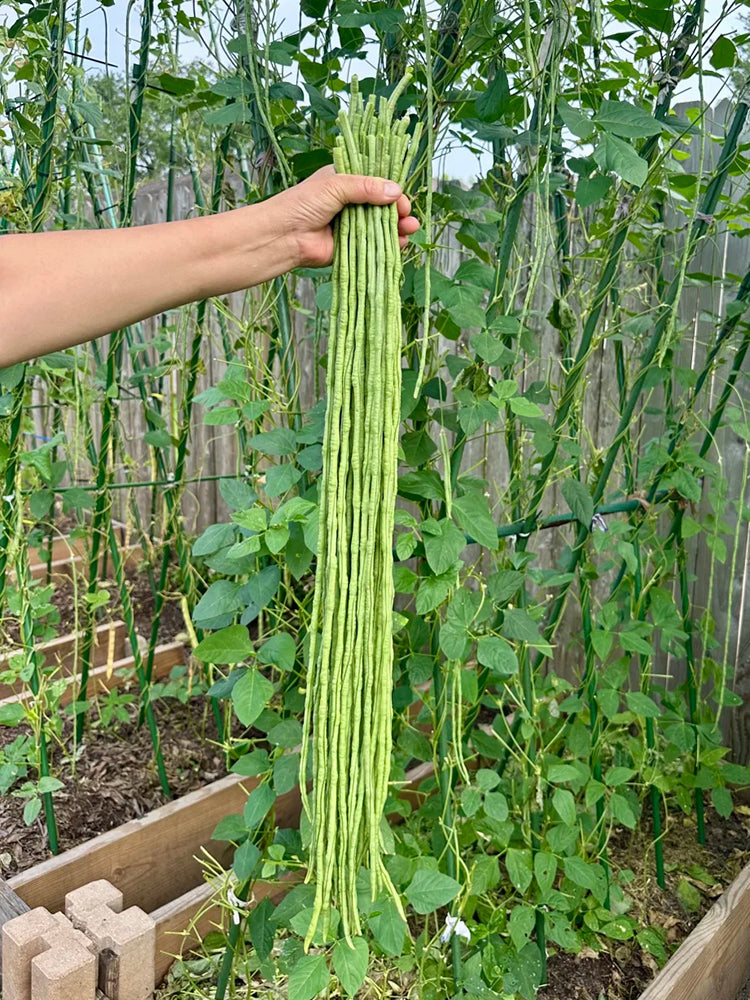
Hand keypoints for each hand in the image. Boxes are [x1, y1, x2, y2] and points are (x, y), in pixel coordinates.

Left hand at [272, 165, 419, 267]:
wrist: (284, 235)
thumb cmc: (303, 203)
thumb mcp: (336, 186)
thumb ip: (366, 187)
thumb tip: (396, 191)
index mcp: (346, 181)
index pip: (376, 182)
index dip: (391, 188)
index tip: (401, 197)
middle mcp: (350, 202)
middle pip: (382, 205)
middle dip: (398, 210)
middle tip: (406, 215)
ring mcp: (351, 225)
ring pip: (381, 226)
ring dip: (398, 228)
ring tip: (410, 229)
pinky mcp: (351, 246)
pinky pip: (374, 246)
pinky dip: (388, 245)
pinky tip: (400, 243)